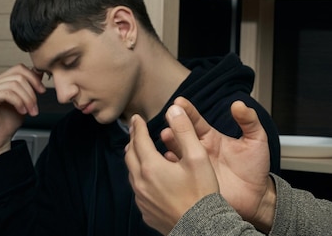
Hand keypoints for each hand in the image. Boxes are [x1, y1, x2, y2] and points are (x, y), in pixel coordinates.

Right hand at [0, 64, 44, 161]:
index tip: (42, 91)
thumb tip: (39, 72)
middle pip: (19, 76)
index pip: (19, 68)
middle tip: (35, 106)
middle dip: (32, 92)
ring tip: (31, 111)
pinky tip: (22, 111)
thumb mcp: (25, 99)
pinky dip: (19, 102)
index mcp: (0, 81)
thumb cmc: (9, 121)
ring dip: (27, 99)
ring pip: (15, 85)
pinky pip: (7, 94)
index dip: (34, 78)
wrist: (0, 138)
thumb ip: (29, 86)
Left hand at [125, 106, 218, 233]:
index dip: (138, 127)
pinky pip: (138, 191)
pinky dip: (140, 178)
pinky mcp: (146, 212)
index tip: (136, 118)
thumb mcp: (197, 156)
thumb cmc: (202, 192)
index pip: (139, 140)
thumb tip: (173, 108)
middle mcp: (141, 183)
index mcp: (151, 166)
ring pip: (132, 174)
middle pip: (130, 156)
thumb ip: (184, 130)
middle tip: (135, 131)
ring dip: (134, 160)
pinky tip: (148, 178)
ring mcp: (142, 200)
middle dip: (132, 141)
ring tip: (139, 152)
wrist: (201, 229)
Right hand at [164, 97, 274, 231]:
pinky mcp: (195, 184)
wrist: (257, 196)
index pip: (196, 121)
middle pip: (182, 135)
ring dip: (170, 144)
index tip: (179, 101)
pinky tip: (169, 160)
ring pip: (178, 154)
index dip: (187, 111)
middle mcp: (200, 151)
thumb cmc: (256, 167)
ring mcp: (195, 168)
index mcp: (211, 138)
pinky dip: (172, 168)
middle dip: (174, 125)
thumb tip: (239, 104)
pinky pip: (180, 176)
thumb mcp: (256, 140)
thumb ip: (249, 121)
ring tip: (166, 135)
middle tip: (169, 117)